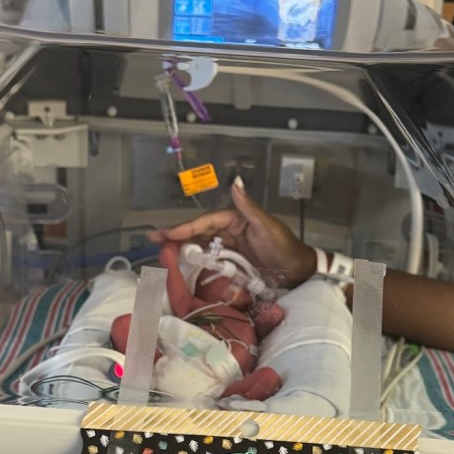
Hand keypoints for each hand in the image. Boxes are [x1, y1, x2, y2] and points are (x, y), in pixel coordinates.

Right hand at [149, 177, 316, 287]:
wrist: (298, 271)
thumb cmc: (285, 247)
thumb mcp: (267, 226)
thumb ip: (248, 207)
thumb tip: (235, 182)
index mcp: (237, 219)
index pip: (207, 222)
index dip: (188, 227)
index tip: (169, 233)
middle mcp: (231, 232)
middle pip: (200, 233)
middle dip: (178, 236)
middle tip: (155, 240)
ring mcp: (231, 248)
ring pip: (203, 247)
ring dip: (183, 249)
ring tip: (163, 253)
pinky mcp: (233, 264)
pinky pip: (211, 262)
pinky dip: (197, 263)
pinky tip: (182, 266)